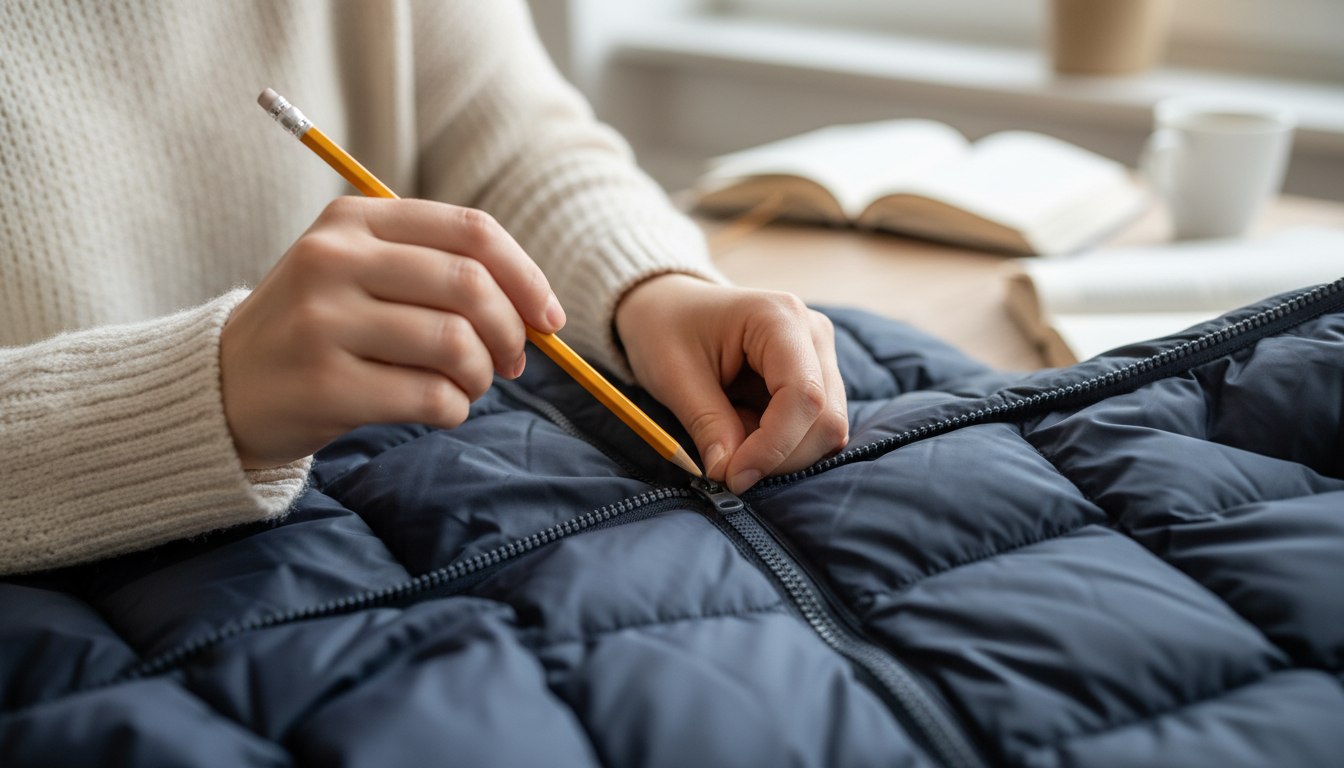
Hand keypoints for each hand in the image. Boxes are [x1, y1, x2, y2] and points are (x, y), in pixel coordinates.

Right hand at [220, 197, 564, 468]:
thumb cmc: (320, 330)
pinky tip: (440, 408)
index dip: (527, 277)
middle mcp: (334, 259)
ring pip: (456, 343)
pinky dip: (454, 409)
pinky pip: (430, 396)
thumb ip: (440, 274)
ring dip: (482, 376)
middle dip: (512, 332)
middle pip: (471, 286)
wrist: (225, 387)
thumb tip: (539, 313)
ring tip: (468, 387)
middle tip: (511, 363)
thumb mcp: (361, 273)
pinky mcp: (324, 383)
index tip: (548, 319)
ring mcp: (324, 320)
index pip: (472, 231)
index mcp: (354, 220)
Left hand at [615, 274, 847, 493]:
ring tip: (731, 438)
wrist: (668, 306)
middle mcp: (813, 332)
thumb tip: (731, 474)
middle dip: (779, 456)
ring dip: (779, 453)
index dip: (774, 446)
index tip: (733, 476)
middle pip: (825, 419)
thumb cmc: (666, 329)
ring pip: (825, 430)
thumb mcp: (673, 375)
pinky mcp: (815, 376)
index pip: (803, 395)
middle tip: (727, 467)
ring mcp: (819, 355)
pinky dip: (780, 446)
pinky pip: (813, 429)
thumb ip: (708, 424)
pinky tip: (745, 431)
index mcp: (779, 317)